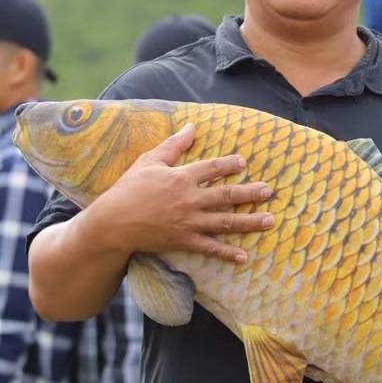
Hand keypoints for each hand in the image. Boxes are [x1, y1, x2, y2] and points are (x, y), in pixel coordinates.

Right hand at [80, 123, 273, 261]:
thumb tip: (191, 126)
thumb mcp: (149, 161)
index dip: (230, 165)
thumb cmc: (128, 189)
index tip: (244, 163)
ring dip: (249, 222)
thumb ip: (173, 145)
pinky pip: (209, 247)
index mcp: (181, 177)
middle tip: (268, 191)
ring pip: (225, 222)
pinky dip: (226, 253)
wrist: (112, 223)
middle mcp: (188, 200)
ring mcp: (188, 222)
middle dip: (250, 193)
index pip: (212, 168)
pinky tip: (243, 256)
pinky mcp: (183, 241)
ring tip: (269, 221)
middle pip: (226, 195)